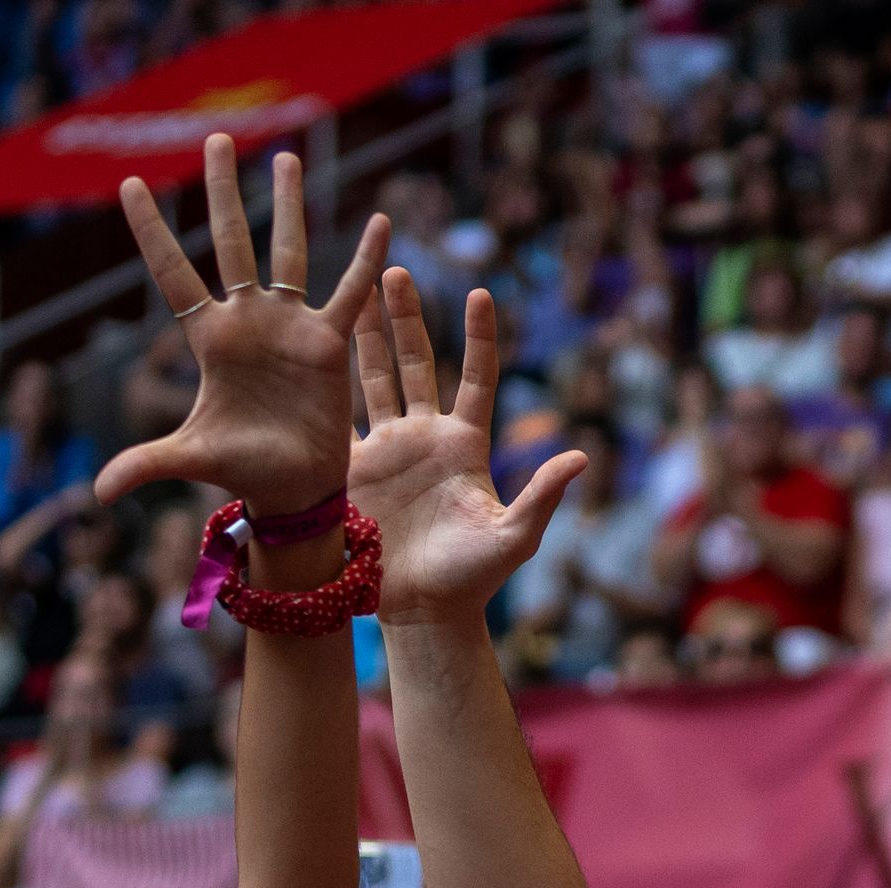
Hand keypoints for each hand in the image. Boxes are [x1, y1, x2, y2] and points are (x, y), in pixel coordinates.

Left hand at [97, 136, 383, 518]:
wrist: (294, 491)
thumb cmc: (242, 471)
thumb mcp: (190, 459)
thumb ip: (144, 463)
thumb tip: (95, 492)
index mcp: (209, 338)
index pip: (173, 273)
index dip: (152, 230)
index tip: (128, 184)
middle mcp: (247, 321)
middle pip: (231, 242)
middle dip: (223, 191)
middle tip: (215, 139)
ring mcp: (289, 326)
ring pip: (288, 251)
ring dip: (287, 205)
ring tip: (283, 157)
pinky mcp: (329, 343)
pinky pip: (349, 292)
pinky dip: (366, 260)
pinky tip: (379, 222)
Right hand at [351, 275, 585, 628]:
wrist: (424, 614)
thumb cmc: (475, 580)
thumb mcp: (514, 537)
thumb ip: (542, 496)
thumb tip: (581, 456)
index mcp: (467, 445)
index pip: (475, 378)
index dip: (477, 338)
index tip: (479, 293)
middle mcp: (426, 437)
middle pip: (416, 364)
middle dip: (405, 318)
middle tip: (393, 270)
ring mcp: (387, 449)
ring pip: (373, 380)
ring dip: (363, 337)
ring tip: (352, 289)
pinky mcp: (352, 470)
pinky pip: (336, 421)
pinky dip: (325, 389)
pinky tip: (310, 350)